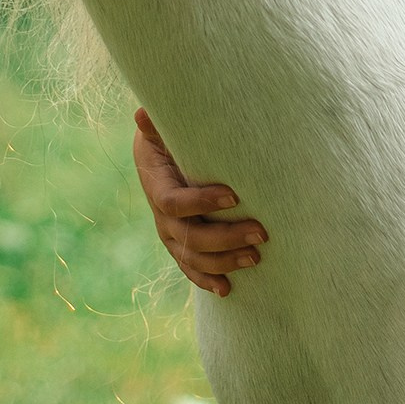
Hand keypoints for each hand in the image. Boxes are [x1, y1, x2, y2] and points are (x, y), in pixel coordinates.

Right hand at [132, 107, 266, 297]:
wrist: (158, 157)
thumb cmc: (167, 137)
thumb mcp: (162, 127)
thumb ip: (156, 124)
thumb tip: (142, 114)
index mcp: (156, 185)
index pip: (174, 202)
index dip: (201, 202)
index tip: (234, 196)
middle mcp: (161, 217)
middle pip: (190, 237)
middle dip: (227, 238)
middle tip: (261, 232)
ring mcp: (170, 235)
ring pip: (193, 257)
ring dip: (225, 262)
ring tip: (256, 257)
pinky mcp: (180, 246)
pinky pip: (190, 268)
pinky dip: (206, 280)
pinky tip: (227, 289)